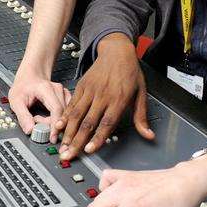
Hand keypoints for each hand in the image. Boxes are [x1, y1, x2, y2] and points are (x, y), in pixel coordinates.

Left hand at [8, 69, 71, 141]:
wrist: (30, 76)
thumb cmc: (23, 86)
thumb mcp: (16, 100)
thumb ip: (22, 116)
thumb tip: (30, 130)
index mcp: (47, 89)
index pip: (56, 110)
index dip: (55, 126)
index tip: (52, 138)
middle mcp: (58, 90)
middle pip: (62, 114)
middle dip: (49, 125)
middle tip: (35, 121)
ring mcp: (64, 93)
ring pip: (64, 115)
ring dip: (52, 122)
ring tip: (38, 117)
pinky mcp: (66, 98)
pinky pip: (65, 113)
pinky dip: (56, 119)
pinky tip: (46, 116)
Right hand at [57, 34, 153, 160]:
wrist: (117, 51)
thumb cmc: (130, 72)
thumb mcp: (141, 93)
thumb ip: (141, 116)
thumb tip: (149, 135)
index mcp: (118, 99)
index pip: (107, 123)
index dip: (97, 138)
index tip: (89, 150)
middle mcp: (103, 96)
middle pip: (88, 122)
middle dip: (77, 141)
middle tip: (68, 155)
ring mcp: (90, 91)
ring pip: (77, 115)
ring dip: (68, 132)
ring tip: (62, 146)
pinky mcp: (81, 86)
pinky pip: (72, 104)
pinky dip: (64, 116)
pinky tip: (58, 126)